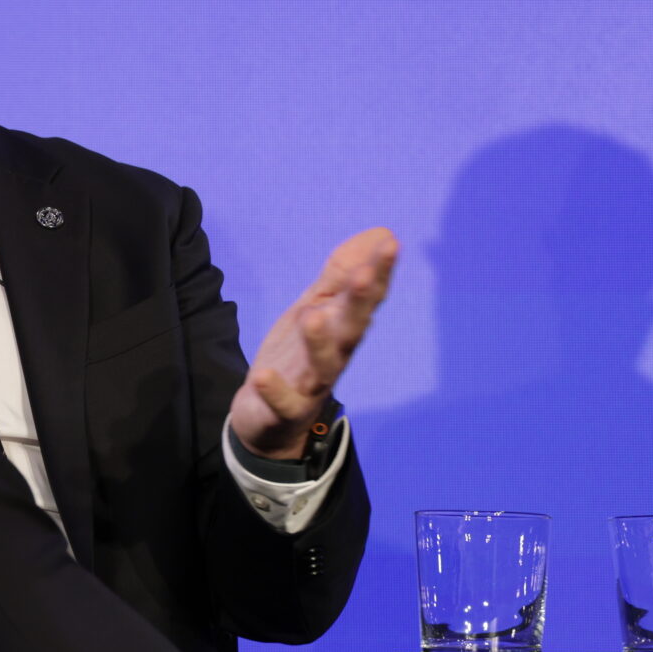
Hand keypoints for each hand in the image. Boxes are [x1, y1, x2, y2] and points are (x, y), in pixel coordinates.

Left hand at [229, 227, 398, 459]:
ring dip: (318, 343)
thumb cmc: (300, 356)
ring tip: (310, 316)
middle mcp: (334, 355)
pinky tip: (262, 375)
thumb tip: (381, 233)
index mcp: (343, 327)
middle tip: (365, 274)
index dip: (379, 272)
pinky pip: (282, 402)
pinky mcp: (284, 409)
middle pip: (351, 328)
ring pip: (322, 366)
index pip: (367, 298)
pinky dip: (274, 391)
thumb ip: (343, 275)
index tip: (390, 244)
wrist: (271, 418)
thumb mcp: (318, 308)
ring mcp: (310, 384)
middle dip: (359, 302)